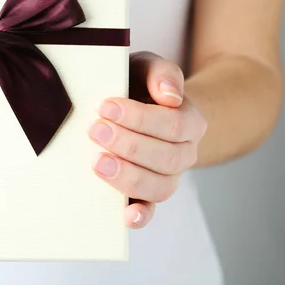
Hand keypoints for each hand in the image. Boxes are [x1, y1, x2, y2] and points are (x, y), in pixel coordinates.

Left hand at [89, 51, 206, 228]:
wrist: (137, 107)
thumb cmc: (139, 86)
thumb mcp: (147, 68)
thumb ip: (160, 73)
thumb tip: (169, 95)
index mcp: (190, 121)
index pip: (173, 123)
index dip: (139, 117)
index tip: (106, 106)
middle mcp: (184, 153)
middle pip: (166, 158)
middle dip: (128, 145)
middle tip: (95, 131)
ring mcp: (167, 177)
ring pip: (159, 187)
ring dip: (128, 176)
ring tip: (98, 162)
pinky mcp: (147, 195)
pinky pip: (150, 210)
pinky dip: (141, 216)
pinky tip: (126, 216)